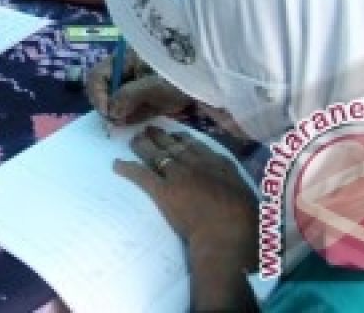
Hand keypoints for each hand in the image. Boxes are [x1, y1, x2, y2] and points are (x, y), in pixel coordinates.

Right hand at [86, 48, 191, 124]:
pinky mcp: (142, 98)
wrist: (208, 85)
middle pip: (101, 89)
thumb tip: (110, 112)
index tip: (107, 113)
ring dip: (116, 113)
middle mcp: (124, 71)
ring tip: (125, 122)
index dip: (98, 95)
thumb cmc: (181, 77)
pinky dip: (127, 117)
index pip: (98, 76)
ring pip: (112, 101)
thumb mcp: (154, 85)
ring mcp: (132, 85)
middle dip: (105, 106)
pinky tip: (133, 120)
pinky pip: (126, 110)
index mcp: (124, 60)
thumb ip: (129, 96)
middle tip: (115, 122)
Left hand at [115, 126, 257, 263]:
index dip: (183, 140)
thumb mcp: (247, 196)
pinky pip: (140, 175)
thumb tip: (233, 188)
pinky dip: (126, 168)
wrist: (227, 234)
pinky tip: (116, 164)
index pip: (198, 146)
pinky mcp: (163, 190)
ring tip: (133, 139)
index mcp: (219, 165)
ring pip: (155, 153)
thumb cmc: (245, 222)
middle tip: (149, 129)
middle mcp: (197, 164)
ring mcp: (178, 175)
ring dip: (142, 145)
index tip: (176, 136)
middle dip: (160, 136)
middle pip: (173, 146)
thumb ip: (236, 187)